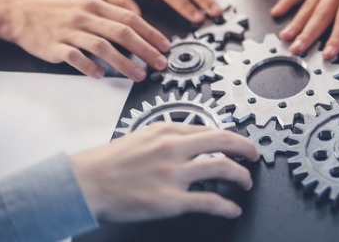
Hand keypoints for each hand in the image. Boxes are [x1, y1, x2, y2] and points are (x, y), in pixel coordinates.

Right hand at [0, 0, 170, 80]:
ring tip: (139, 75)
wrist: (16, 10)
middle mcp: (84, 17)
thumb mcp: (82, 1)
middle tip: (160, 63)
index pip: (130, 18)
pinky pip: (76, 58)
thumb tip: (134, 24)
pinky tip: (101, 75)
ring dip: (124, 63)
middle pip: (122, 33)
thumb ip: (107, 13)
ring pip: (103, 47)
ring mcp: (69, 31)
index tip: (166, 46)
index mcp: (94, 5)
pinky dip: (90, 67)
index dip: (151, 33)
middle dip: (145, 50)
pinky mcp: (54, 46)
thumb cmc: (52, 7)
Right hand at [70, 123, 259, 221]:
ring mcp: (174, 174)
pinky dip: (226, 206)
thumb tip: (192, 139)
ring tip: (246, 182)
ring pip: (223, 169)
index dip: (231, 137)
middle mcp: (174, 148)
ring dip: (241, 176)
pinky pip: (209, 201)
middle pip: (225, 142)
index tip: (240, 143)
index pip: (211, 129)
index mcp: (167, 131)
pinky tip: (232, 209)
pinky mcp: (170, 200)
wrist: (83, 184)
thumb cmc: (107, 163)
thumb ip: (168, 135)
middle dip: (247, 148)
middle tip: (255, 155)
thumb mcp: (141, 136)